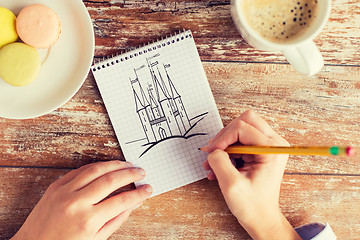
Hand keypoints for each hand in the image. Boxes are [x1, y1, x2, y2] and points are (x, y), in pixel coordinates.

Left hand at [11, 161, 152, 239]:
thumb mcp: (96, 239)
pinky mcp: (56, 185)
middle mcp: (77, 203)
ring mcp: (65, 191)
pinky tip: (107, 166)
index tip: (148, 189)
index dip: (139, 193)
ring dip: (115, 165)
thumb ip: (117, 219)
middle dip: (130, 174)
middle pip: (111, 180)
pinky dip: (96, 166)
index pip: (122, 201)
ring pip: (96, 169)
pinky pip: (81, 170)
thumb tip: (134, 203)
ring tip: (127, 165)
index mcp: (89, 221)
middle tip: (141, 172)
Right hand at [202, 110, 300, 239]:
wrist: (262, 218)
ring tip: (213, 164)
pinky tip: (218, 167)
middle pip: (244, 121)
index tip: (211, 153)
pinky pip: (240, 141)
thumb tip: (213, 149)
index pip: (242, 127)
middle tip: (213, 153)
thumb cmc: (252, 206)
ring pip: (240, 129)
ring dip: (224, 145)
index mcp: (271, 149)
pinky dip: (227, 151)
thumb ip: (219, 161)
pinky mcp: (261, 150)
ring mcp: (268, 145)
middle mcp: (274, 143)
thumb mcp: (231, 184)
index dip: (222, 138)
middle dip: (225, 136)